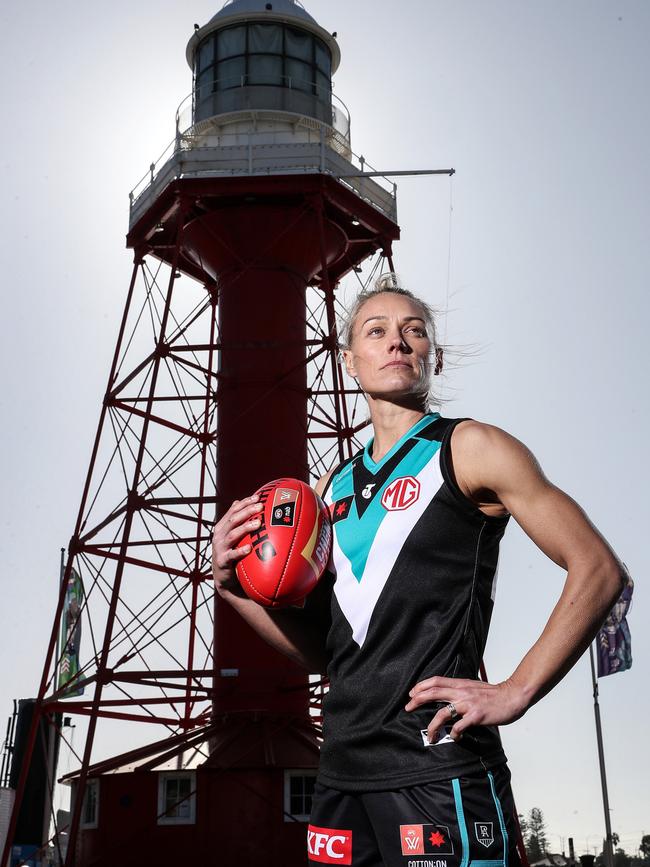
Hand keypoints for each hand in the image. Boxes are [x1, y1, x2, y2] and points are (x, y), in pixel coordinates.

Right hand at [212, 495, 262, 594]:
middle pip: (233, 520)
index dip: (245, 503)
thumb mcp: (232, 536)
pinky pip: (231, 555)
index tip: (258, 497)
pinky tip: (249, 548)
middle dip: (247, 511)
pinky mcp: (222, 561)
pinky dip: (240, 551)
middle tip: (260, 506)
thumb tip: (238, 501)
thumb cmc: (231, 554)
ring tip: (258, 524)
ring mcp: (220, 548)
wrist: (224, 578)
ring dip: (245, 528)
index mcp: (222, 527)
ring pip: (232, 535)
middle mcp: (219, 536)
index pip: (233, 510)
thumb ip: (235, 521)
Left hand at [404, 675, 528, 742]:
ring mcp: (468, 704)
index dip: (421, 686)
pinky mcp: (476, 716)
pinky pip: (459, 727)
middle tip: (407, 708)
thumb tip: (448, 697)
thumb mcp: (473, 687)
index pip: (435, 681)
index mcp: (460, 684)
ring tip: (430, 736)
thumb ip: (460, 690)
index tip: (411, 694)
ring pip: (442, 713)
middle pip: (433, 693)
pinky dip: (454, 734)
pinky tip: (454, 738)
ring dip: (432, 726)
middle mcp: (461, 692)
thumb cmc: (494, 694)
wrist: (512, 696)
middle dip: (417, 700)